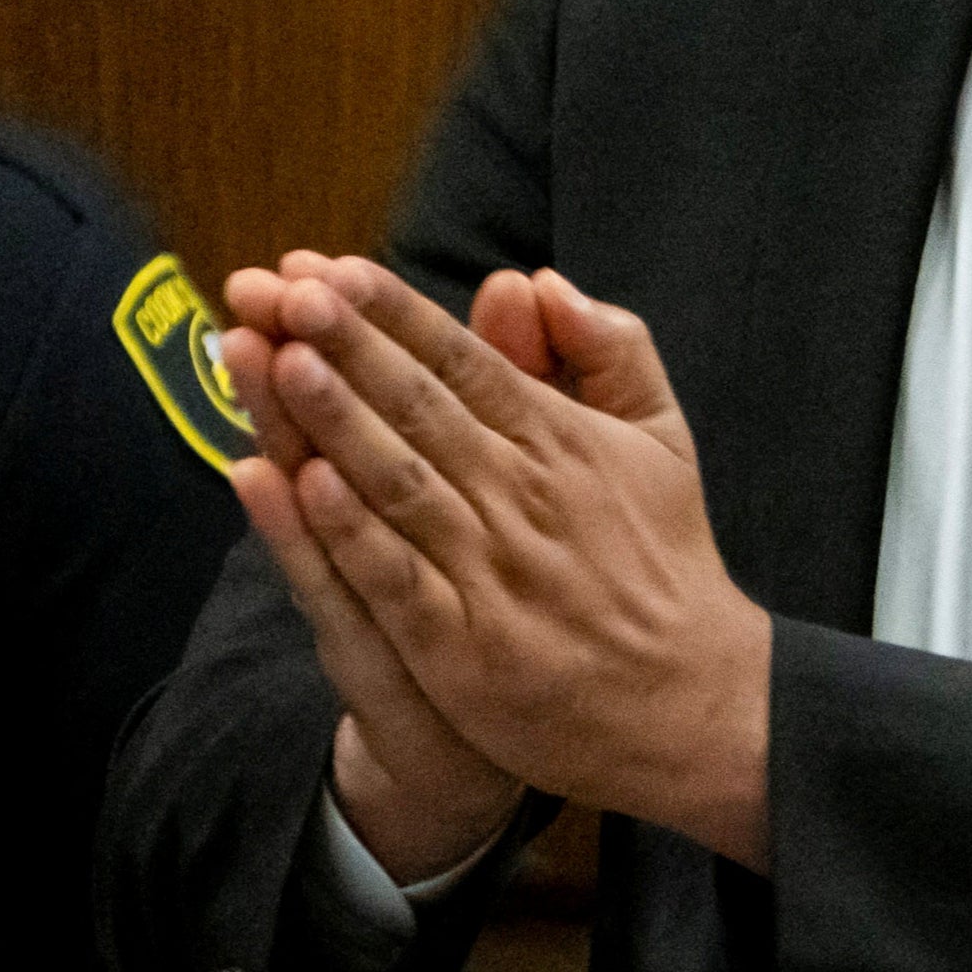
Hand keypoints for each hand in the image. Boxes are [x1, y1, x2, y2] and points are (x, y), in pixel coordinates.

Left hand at [249, 257, 772, 871]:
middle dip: (350, 345)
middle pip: (421, 407)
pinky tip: (306, 489)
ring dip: (338, 420)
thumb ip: (610, 348)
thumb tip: (538, 278)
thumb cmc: (663, 560)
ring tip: (281, 360)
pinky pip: (400, 581)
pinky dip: (355, 534)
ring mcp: (491, 573)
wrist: (690, 702)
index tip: (334, 269)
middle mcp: (522, 496)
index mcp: (560, 440)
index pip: (464, 361)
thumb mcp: (660, 437)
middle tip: (286, 291)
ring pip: (401, 481)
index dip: (396, 313)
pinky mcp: (466, 650)